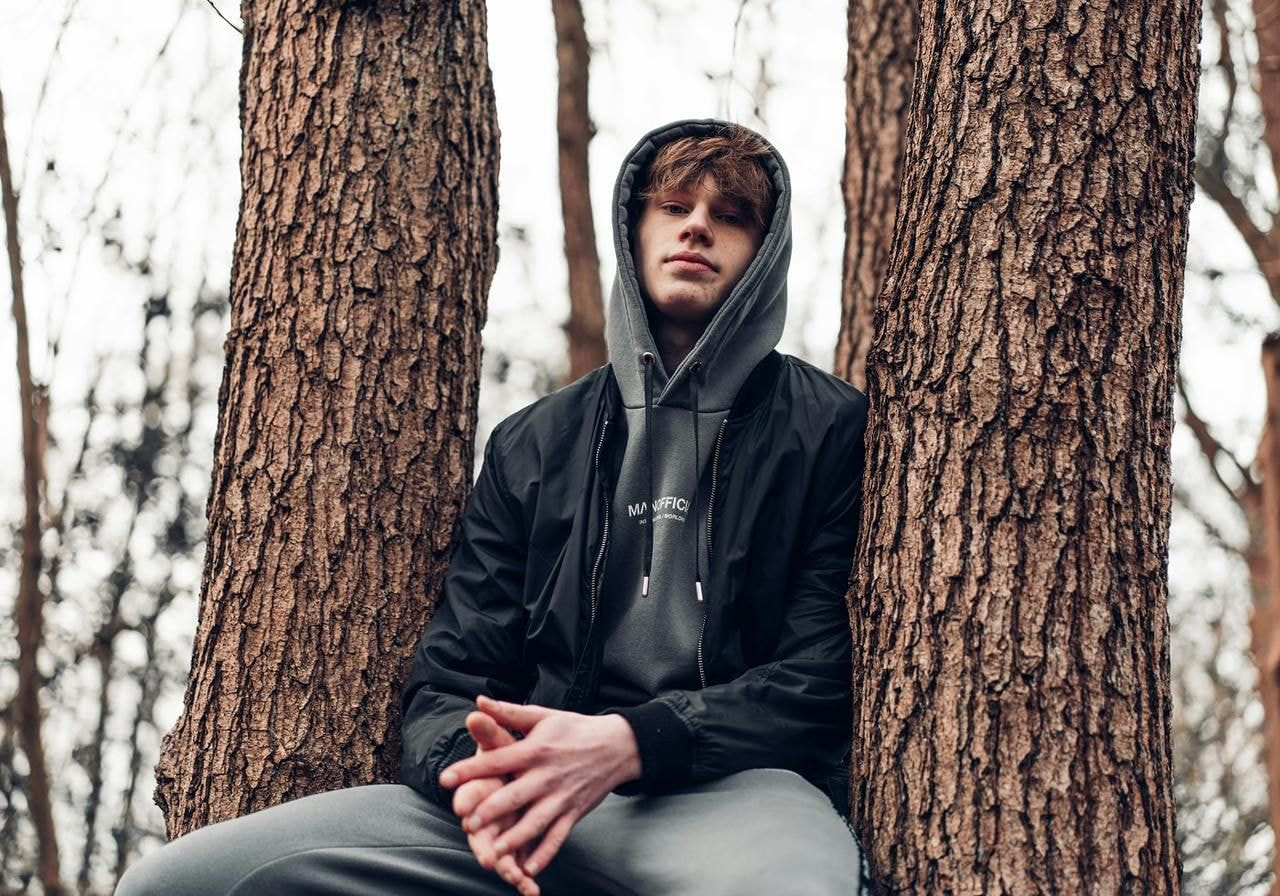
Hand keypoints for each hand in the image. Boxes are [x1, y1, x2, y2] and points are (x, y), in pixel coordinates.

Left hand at [439, 696, 641, 877]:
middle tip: (468, 823)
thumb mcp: (543, 716)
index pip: (498, 760)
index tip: (445, 778)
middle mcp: (547, 775)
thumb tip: (478, 702)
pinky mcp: (574, 812)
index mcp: (535, 749)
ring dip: (515, 838)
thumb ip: (508, 713)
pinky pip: (558, 836)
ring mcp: (562, 797)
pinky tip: (530, 868)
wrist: (618, 745)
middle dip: (491, 811)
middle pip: (515, 796)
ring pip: (536, 822)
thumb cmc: (575, 729)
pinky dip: (546, 854)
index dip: (470, 769)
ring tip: (495, 851)